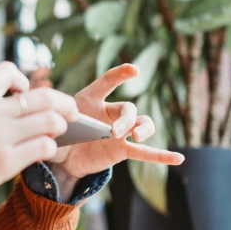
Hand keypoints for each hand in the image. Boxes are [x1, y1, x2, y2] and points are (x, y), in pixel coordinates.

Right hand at [0, 62, 79, 208]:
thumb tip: (17, 99)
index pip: (11, 71)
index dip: (24, 82)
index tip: (24, 95)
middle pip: (43, 96)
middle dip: (63, 102)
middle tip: (70, 110)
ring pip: (50, 120)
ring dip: (59, 124)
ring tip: (57, 131)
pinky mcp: (6, 162)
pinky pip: (44, 146)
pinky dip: (50, 146)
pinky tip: (44, 150)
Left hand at [47, 64, 184, 179]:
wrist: (61, 156)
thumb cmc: (57, 131)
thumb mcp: (51, 123)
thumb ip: (56, 121)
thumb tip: (56, 125)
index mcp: (91, 99)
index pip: (107, 82)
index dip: (120, 75)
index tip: (134, 70)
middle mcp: (110, 113)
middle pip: (128, 109)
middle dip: (125, 120)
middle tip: (114, 132)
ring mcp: (119, 132)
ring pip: (141, 125)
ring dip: (143, 129)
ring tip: (137, 136)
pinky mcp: (122, 150)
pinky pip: (145, 153)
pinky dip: (162, 156)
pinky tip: (179, 159)